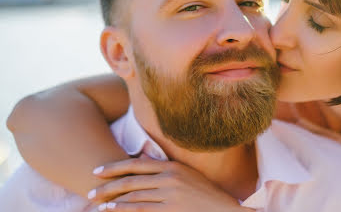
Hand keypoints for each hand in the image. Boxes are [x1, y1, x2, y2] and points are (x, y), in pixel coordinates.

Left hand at [87, 156, 252, 211]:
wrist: (223, 210)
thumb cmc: (204, 193)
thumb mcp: (186, 174)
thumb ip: (164, 167)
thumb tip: (141, 160)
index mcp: (172, 166)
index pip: (136, 164)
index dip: (114, 167)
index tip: (98, 171)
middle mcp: (169, 178)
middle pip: (130, 180)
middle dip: (107, 185)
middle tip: (90, 191)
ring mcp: (169, 195)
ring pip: (133, 196)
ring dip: (112, 201)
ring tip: (97, 204)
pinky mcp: (170, 210)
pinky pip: (141, 210)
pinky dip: (124, 210)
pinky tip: (112, 210)